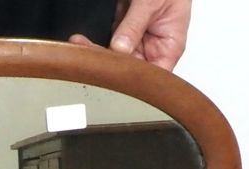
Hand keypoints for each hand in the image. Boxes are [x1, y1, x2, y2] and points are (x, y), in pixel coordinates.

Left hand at [70, 0, 191, 71]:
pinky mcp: (122, 33)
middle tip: (90, 60)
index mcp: (169, 48)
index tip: (116, 78)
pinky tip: (82, 42)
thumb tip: (120, 48)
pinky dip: (94, 44)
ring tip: (80, 46)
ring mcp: (135, 42)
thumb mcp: (151, 3)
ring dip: (97, 55)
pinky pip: (107, 44)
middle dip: (108, 66)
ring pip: (114, 59)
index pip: (153, 77)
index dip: (135, 81)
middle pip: (128, 70)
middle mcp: (151, 49)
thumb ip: (135, 24)